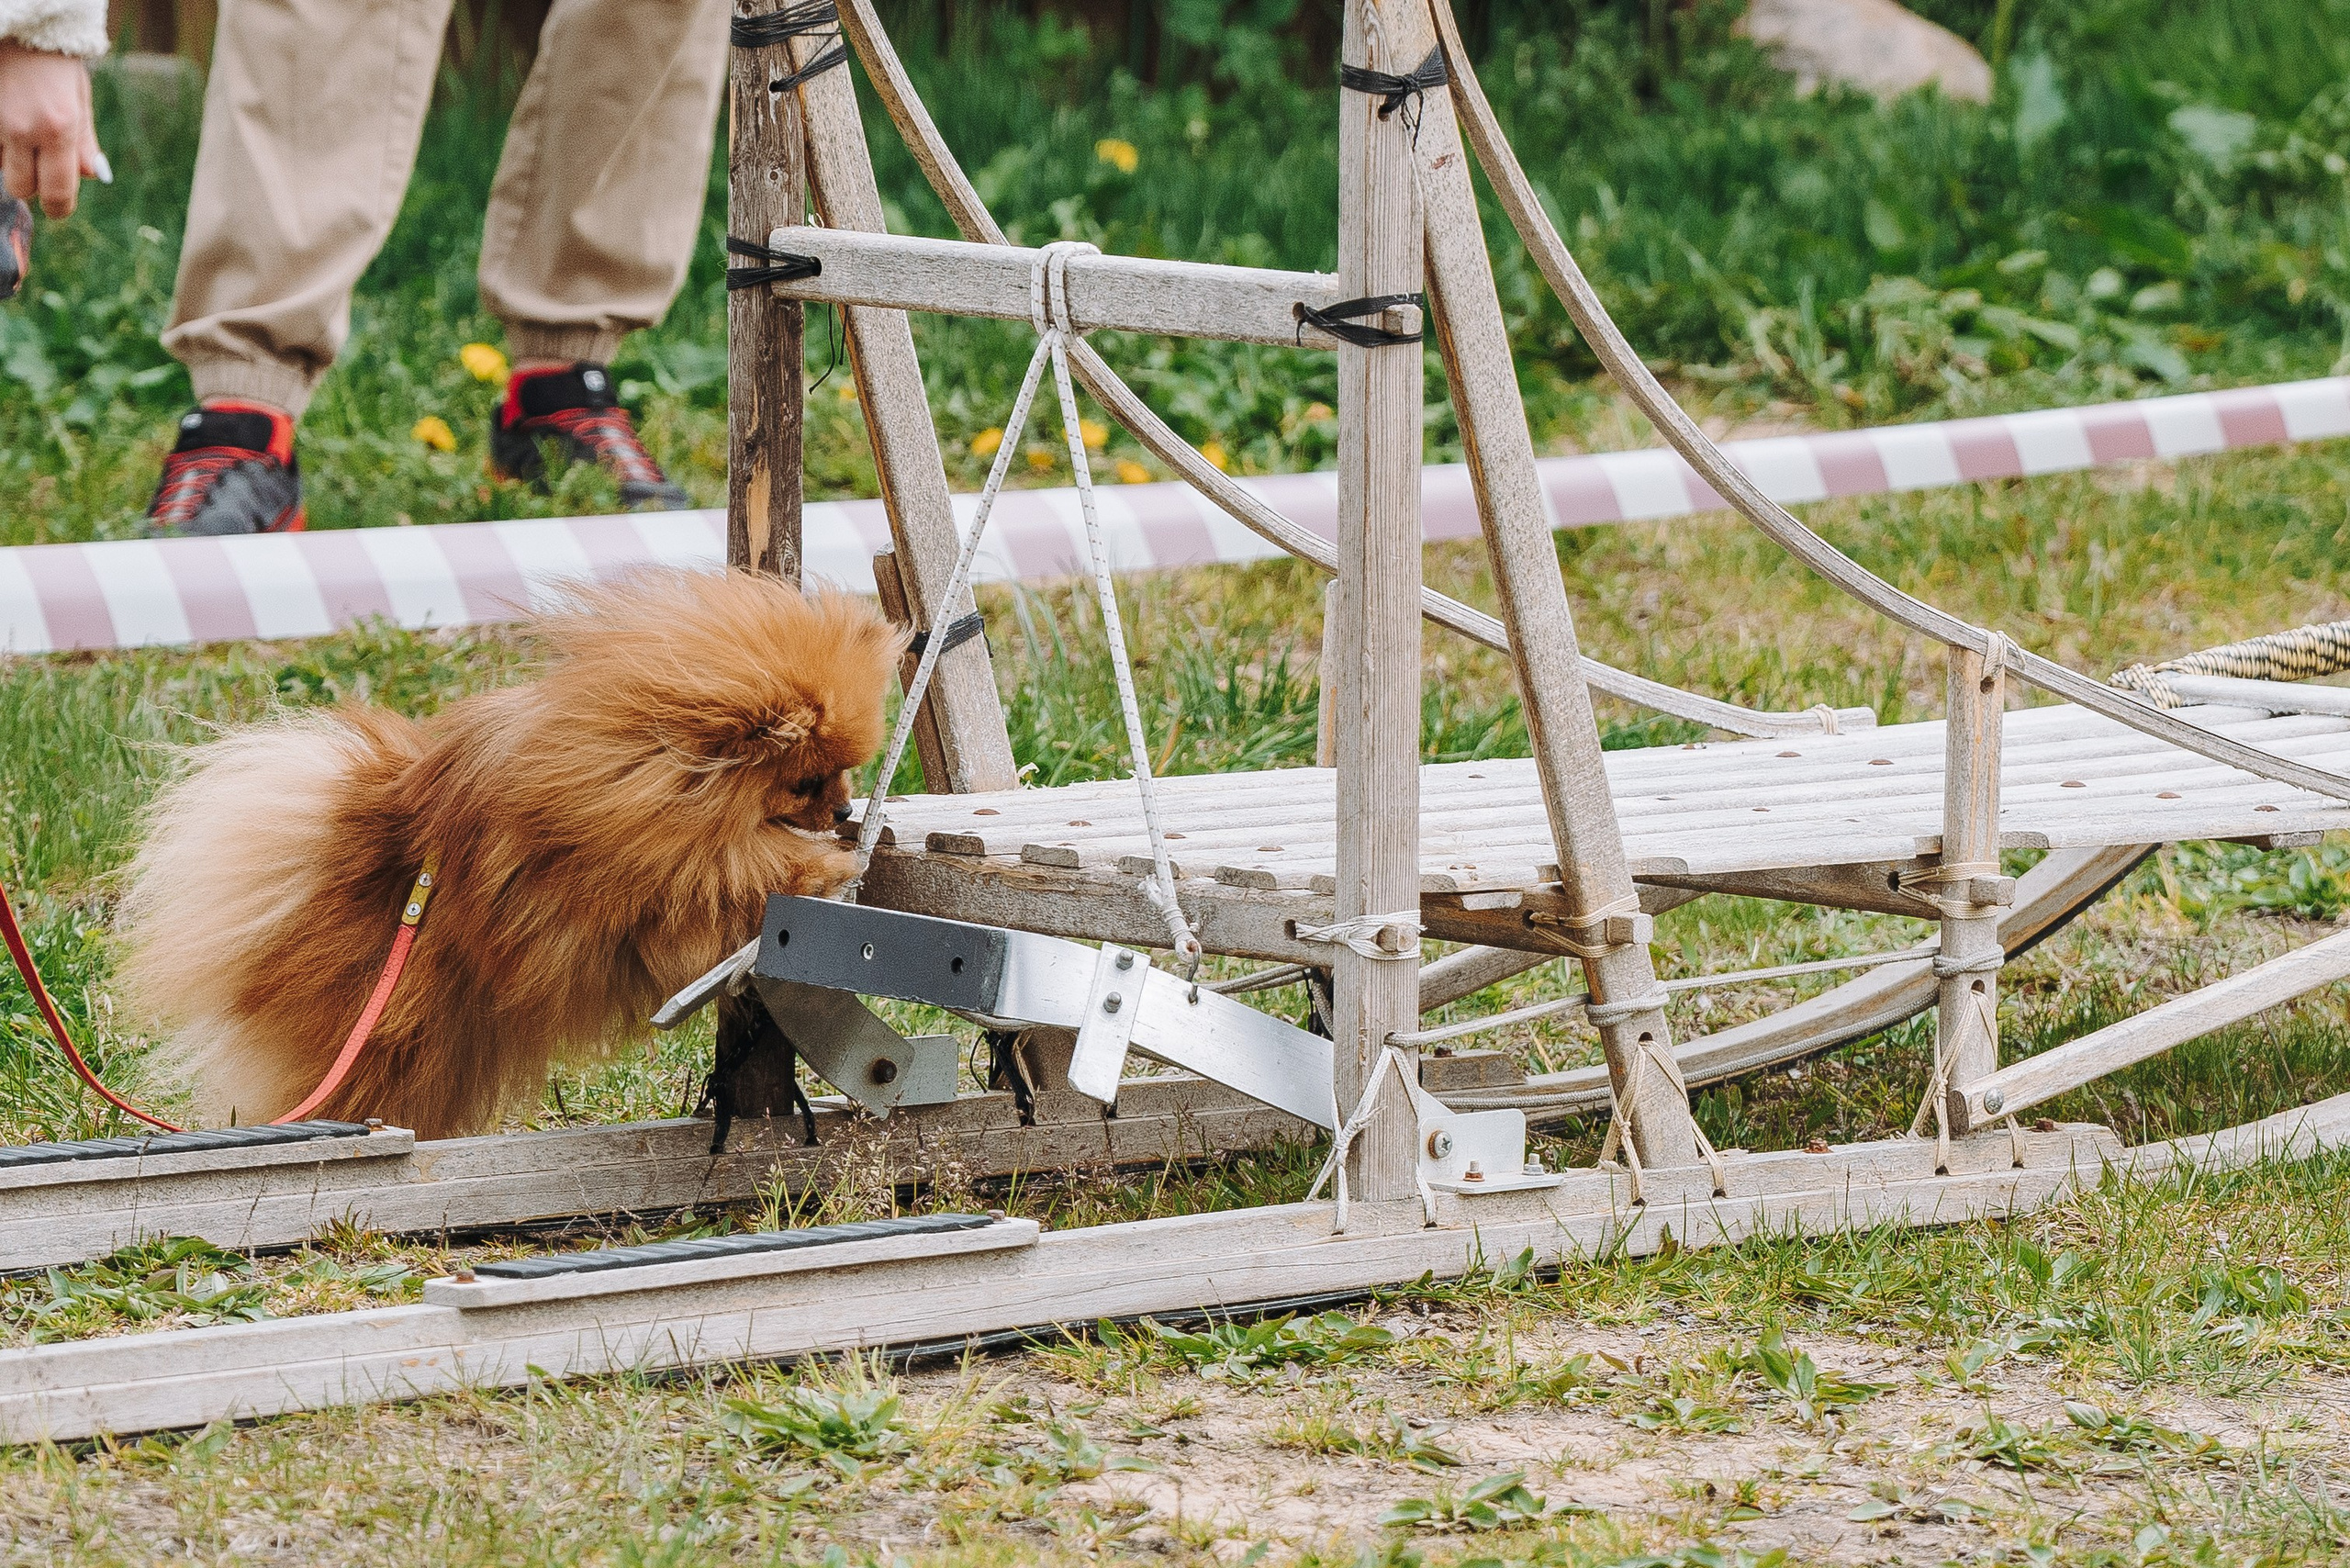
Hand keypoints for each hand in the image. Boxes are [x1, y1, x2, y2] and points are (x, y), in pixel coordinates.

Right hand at [0, 41, 106, 219]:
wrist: (19, 26)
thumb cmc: (53, 62)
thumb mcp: (79, 99)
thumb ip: (85, 142)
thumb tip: (94, 177)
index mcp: (59, 128)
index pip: (57, 192)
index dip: (59, 208)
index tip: (58, 208)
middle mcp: (24, 128)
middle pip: (21, 188)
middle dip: (31, 185)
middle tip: (38, 167)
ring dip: (9, 161)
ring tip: (21, 134)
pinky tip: (6, 123)